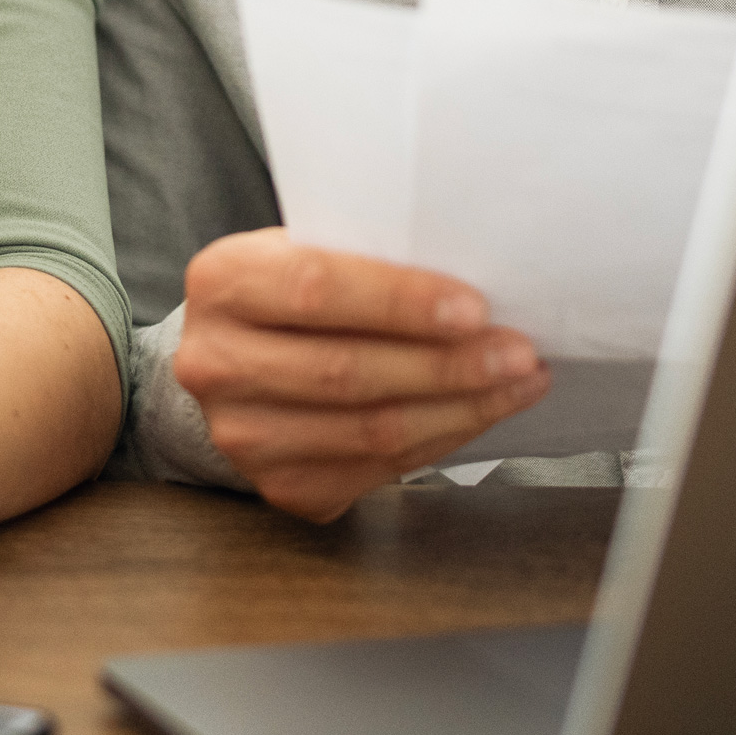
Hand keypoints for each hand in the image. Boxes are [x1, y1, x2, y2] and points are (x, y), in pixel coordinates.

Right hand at [173, 229, 547, 522]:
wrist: (239, 359)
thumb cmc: (295, 291)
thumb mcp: (309, 249)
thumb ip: (366, 258)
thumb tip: (475, 282)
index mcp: (222, 282)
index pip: (315, 289)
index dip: (400, 302)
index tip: (475, 308)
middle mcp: (216, 363)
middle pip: (347, 371)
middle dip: (448, 364)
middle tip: (519, 351)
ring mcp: (244, 435)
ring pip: (370, 430)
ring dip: (461, 408)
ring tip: (519, 381)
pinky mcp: (281, 485)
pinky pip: (379, 469)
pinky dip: (442, 438)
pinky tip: (482, 412)